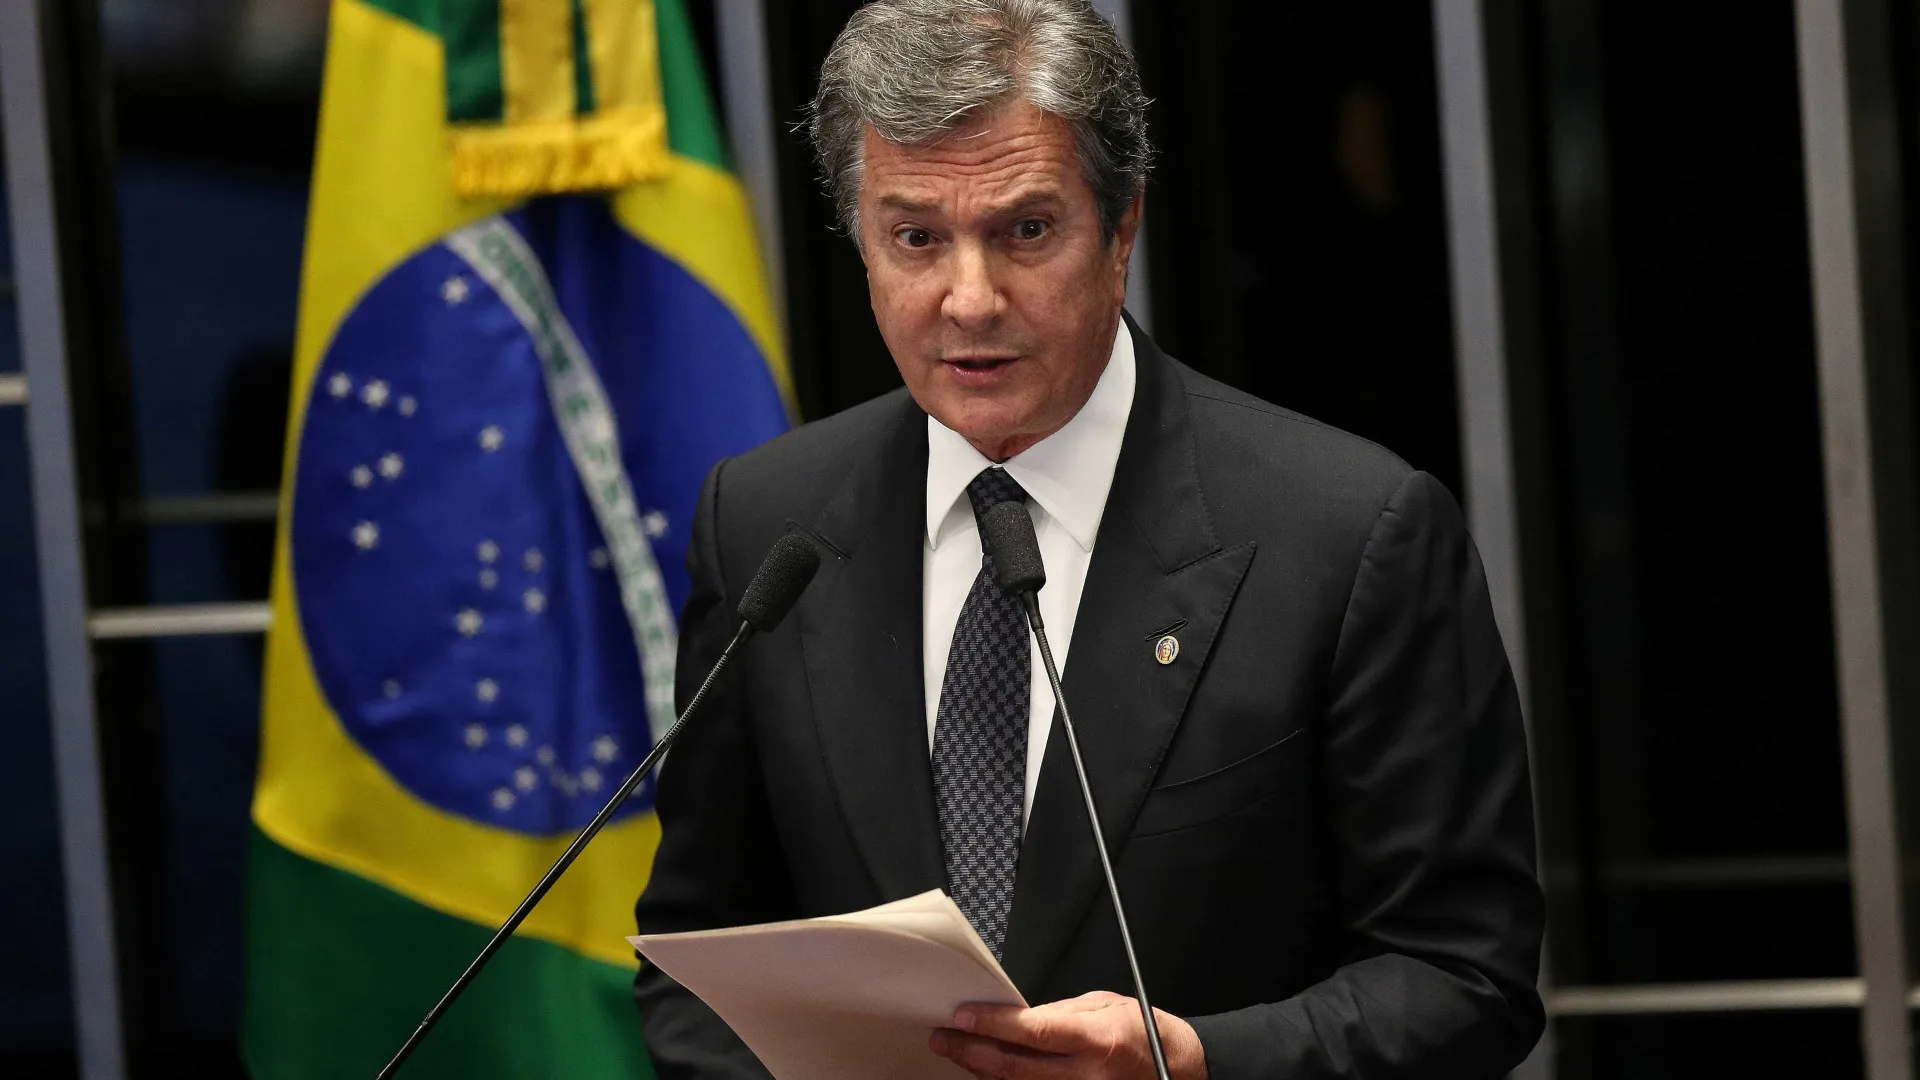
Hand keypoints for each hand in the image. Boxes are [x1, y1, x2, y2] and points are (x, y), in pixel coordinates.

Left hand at [929, 991, 1208, 1079]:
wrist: (1182, 1072)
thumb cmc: (1147, 1035)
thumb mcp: (1106, 1005)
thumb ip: (1060, 1012)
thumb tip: (1018, 1015)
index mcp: (1096, 1040)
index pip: (1032, 1032)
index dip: (992, 1023)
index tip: (962, 1014)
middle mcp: (1086, 1075)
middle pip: (1013, 1067)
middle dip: (971, 1050)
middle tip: (943, 1037)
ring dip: (981, 1070)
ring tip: (956, 1052)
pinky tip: (986, 1073)